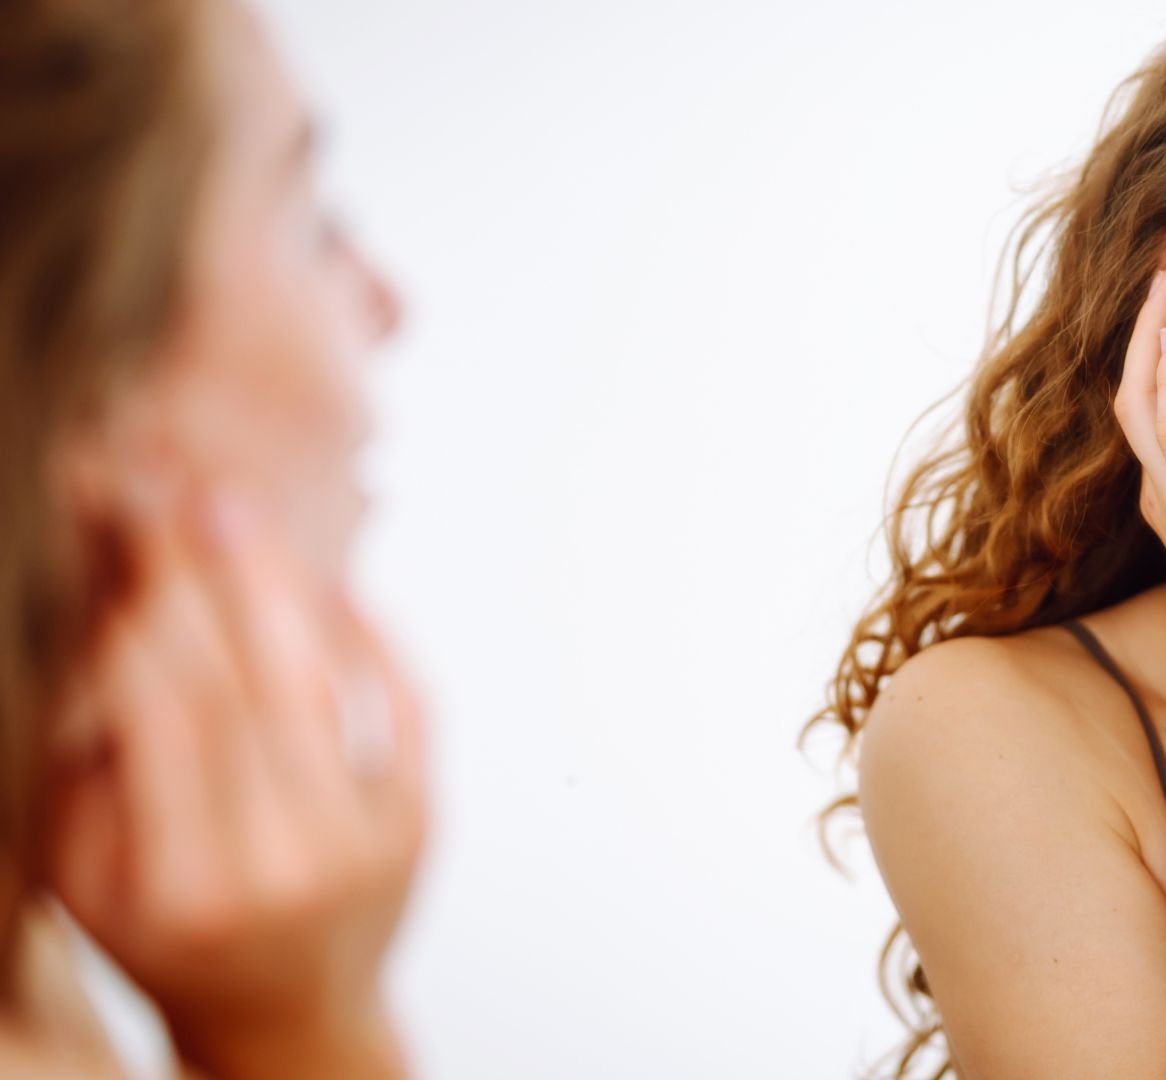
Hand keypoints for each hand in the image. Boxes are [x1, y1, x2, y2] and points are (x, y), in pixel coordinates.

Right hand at [44, 487, 427, 1079]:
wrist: (294, 1014)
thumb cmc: (175, 936)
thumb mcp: (93, 880)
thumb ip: (89, 772)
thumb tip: (105, 628)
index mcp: (184, 885)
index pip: (164, 721)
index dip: (142, 623)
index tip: (123, 547)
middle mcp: (284, 866)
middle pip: (244, 689)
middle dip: (205, 580)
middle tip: (181, 496)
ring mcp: (367, 844)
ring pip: (324, 687)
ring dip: (279, 588)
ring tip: (238, 513)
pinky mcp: (424, 822)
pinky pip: (407, 708)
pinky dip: (373, 638)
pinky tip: (333, 584)